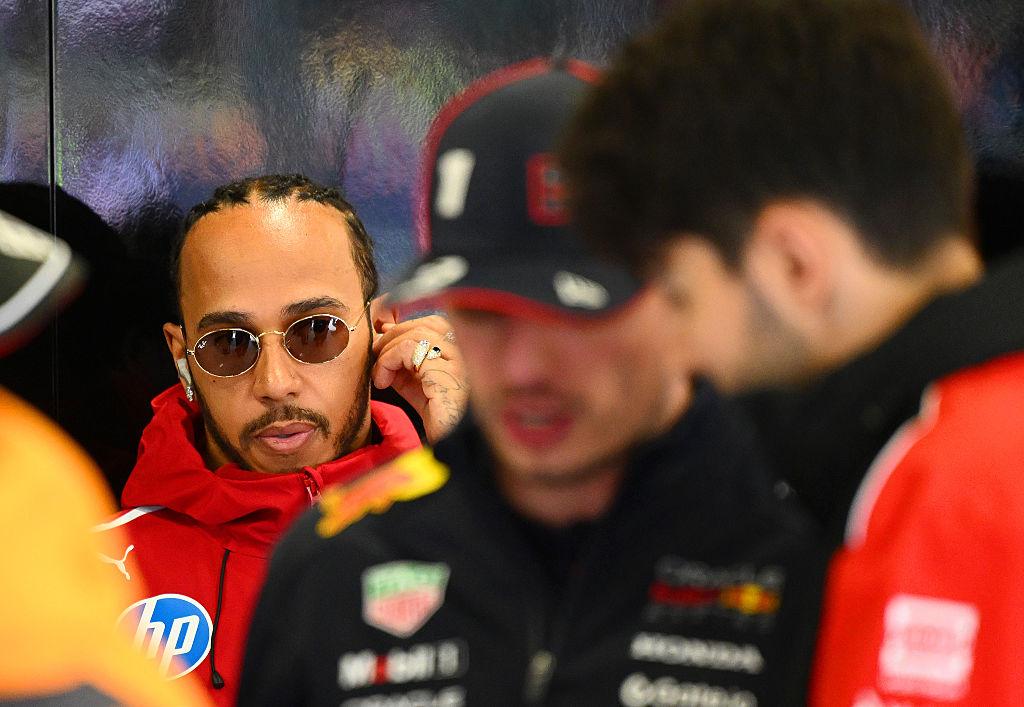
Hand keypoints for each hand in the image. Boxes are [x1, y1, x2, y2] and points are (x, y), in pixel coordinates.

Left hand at [371, 315, 467, 443]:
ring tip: (381, 375)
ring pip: (415, 333)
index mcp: (462, 351)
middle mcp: (466, 351)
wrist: (454, 446)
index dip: (403, 324)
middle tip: (377, 359)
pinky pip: (408, 349)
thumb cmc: (437, 418)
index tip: (382, 335)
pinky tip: (384, 382)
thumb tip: (383, 337)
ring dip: (388, 351)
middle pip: (424, 323)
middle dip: (392, 336)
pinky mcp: (446, 373)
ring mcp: (459, 360)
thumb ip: (403, 362)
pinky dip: (388, 361)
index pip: (432, 321)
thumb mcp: (416, 384)